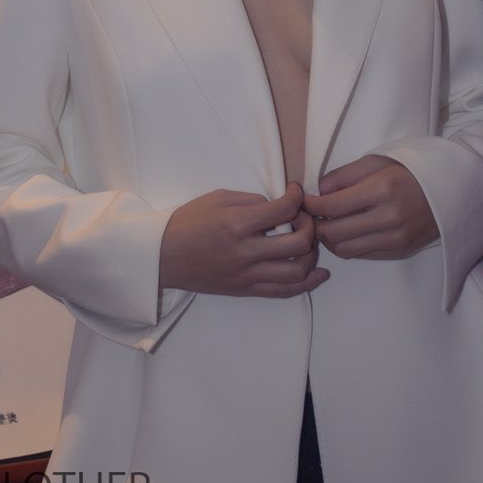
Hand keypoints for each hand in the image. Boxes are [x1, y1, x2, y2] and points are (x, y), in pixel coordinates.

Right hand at [159, 185, 326, 299]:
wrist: (163, 256)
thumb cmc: (187, 223)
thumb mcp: (217, 198)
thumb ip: (251, 200)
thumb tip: (278, 206)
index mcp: (237, 224)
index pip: (283, 210)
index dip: (296, 197)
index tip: (295, 191)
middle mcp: (246, 252)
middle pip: (298, 242)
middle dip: (309, 225)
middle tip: (302, 217)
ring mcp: (247, 274)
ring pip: (297, 270)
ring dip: (311, 254)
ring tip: (307, 242)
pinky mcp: (246, 289)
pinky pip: (284, 291)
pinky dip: (307, 283)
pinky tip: (319, 274)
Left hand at [302, 155, 438, 259]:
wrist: (454, 191)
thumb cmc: (413, 170)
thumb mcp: (379, 161)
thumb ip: (345, 175)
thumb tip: (319, 191)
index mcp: (382, 189)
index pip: (331, 206)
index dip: (310, 204)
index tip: (304, 200)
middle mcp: (389, 217)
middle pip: (332, 232)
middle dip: (315, 224)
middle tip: (311, 214)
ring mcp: (395, 238)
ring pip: (343, 248)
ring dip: (329, 238)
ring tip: (328, 223)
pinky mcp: (399, 251)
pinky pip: (360, 254)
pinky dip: (347, 245)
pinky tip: (347, 231)